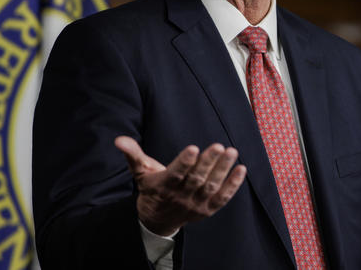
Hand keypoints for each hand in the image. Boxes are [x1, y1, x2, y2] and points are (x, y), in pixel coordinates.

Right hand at [114, 136, 246, 235]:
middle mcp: (181, 196)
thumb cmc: (151, 189)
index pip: (175, 174)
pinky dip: (233, 185)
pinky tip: (241, 169)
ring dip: (223, 170)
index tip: (193, 148)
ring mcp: (196, 204)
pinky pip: (223, 198)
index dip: (184, 162)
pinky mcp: (207, 209)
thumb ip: (133, 154)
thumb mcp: (140, 172)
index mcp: (164, 186)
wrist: (158, 220)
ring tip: (232, 152)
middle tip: (219, 146)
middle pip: (196, 179)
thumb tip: (119, 140)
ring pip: (211, 187)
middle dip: (208, 162)